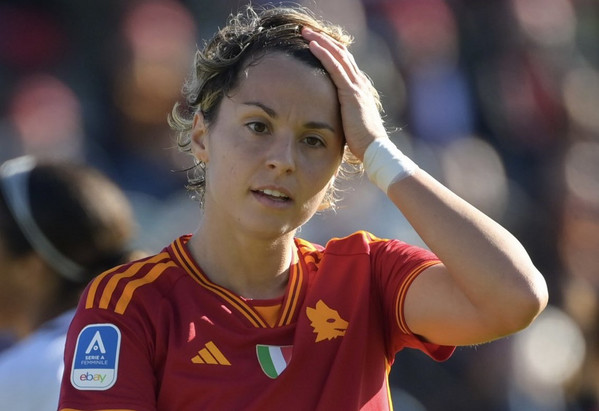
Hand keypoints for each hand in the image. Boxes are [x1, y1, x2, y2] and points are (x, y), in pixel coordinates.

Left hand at [302, 27, 387, 160]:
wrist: (373, 148)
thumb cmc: (361, 141)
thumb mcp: (349, 122)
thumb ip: (340, 113)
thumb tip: (328, 117)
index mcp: (359, 89)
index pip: (345, 62)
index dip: (331, 50)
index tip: (316, 42)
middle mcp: (359, 83)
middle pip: (341, 53)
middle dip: (324, 40)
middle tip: (308, 31)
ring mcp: (356, 86)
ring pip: (337, 55)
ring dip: (321, 41)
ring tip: (306, 32)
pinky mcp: (350, 92)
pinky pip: (335, 67)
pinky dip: (323, 54)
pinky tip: (312, 45)